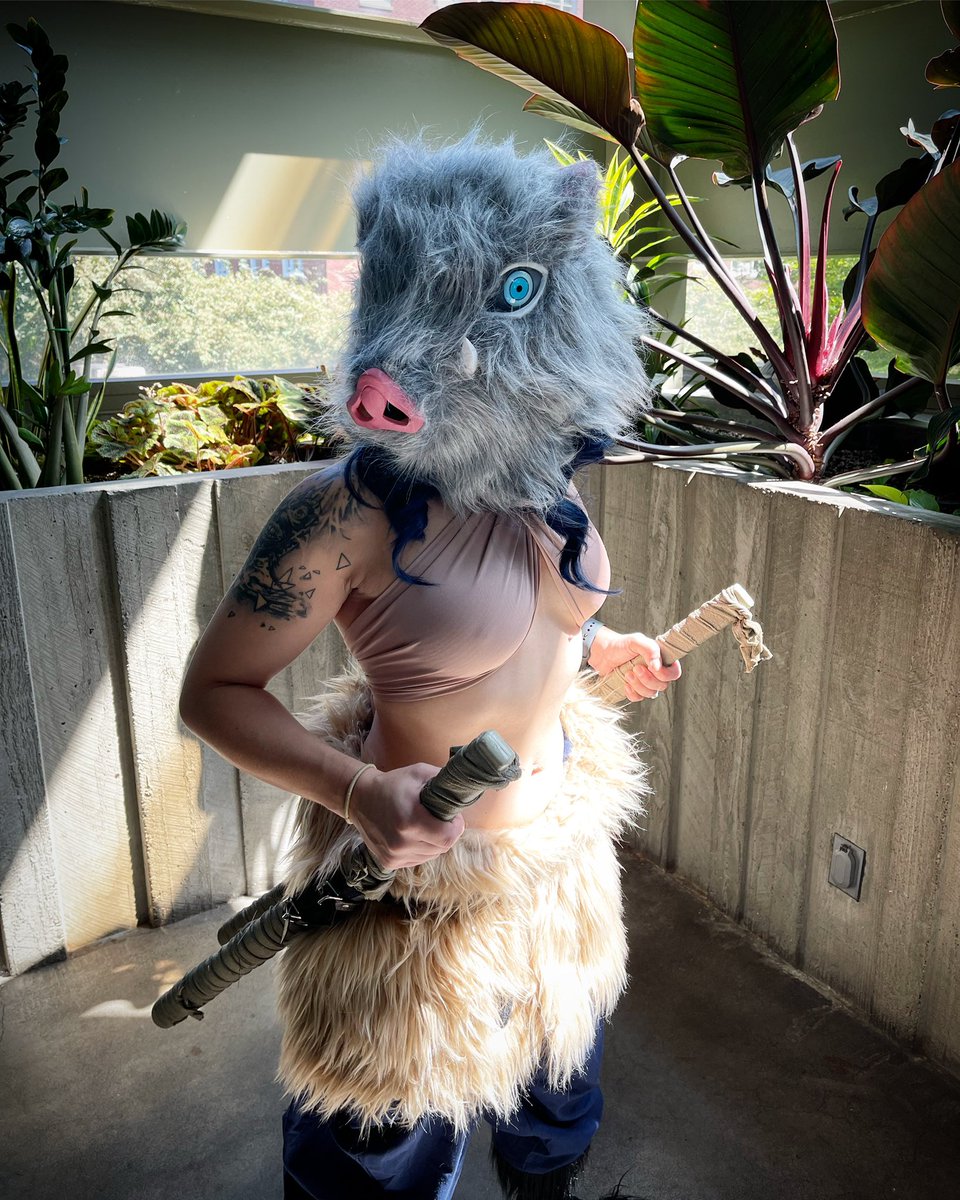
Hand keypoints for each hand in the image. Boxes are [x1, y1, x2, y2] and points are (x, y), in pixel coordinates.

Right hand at [348, 762, 464, 869]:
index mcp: (410, 821)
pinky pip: (418, 860)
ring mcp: (394, 855)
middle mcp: (401, 843)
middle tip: (440, 820)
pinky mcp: (389, 862)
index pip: (448, 836)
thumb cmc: (393, 784)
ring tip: (426, 826)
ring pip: (431, 856)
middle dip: (446, 833)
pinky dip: (421, 849)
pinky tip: (414, 835)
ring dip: (434, 843)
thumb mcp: (419, 773)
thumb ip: (444, 780)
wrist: (360, 798)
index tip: (453, 817)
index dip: (456, 827)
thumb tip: (464, 789)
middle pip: (442, 847)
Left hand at [589, 626, 681, 702]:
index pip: (674, 673)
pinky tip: (625, 684)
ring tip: (627, 674)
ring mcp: (645, 682)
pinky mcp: (634, 690)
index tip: (651, 667)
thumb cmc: (620, 645)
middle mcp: (656, 672)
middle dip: (648, 679)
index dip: (665, 674)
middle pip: (663, 686)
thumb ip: (650, 649)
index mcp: (661, 660)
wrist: (602, 653)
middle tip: (635, 668)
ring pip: (651, 694)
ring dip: (639, 685)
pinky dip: (632, 693)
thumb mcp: (636, 641)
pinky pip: (639, 698)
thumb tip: (657, 666)